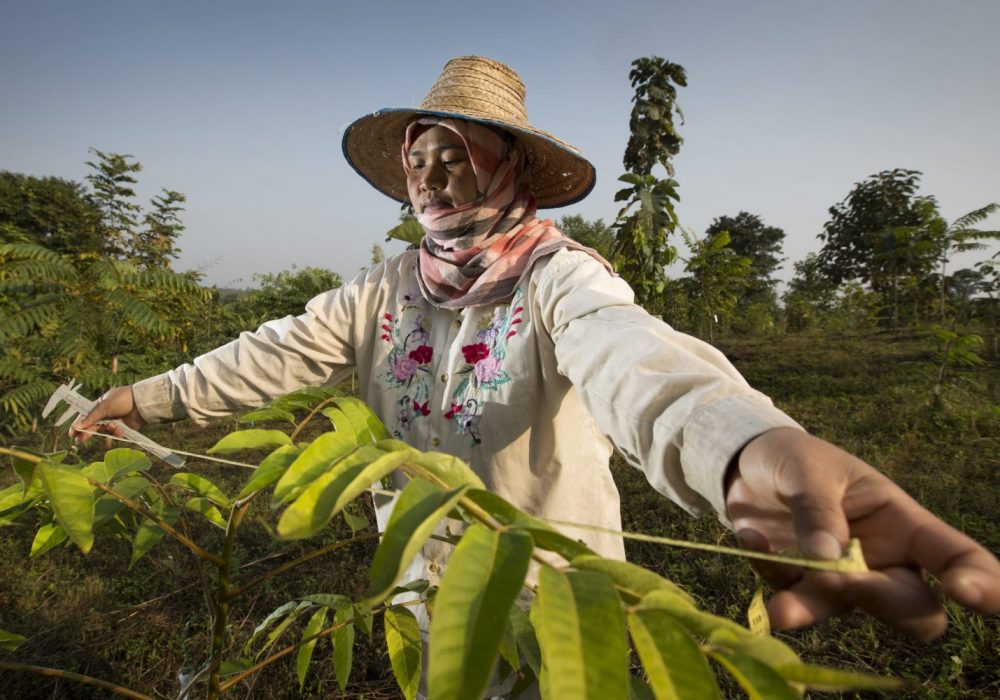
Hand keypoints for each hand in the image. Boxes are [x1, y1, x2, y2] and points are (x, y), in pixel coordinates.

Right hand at [69, 386, 144, 442]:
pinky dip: (116, 432)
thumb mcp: (103, 407)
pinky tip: (120, 428)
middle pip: (93, 425)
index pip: (85, 416)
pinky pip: (115, 433)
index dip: (78, 425)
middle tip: (80, 441)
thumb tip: (75, 427)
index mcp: (99, 405)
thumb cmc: (122, 399)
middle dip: (87, 432)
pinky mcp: (123, 427)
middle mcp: (106, 413)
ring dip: (105, 430)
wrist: (142, 403)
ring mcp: (115, 420)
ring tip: (112, 426)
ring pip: (104, 430)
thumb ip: (90, 418)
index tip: (72, 434)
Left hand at [725, 427, 999, 639]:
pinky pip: (789, 594)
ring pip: (844, 610)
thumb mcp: (809, 469)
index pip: (956, 556)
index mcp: (903, 523)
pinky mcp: (799, 587)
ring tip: (781, 608)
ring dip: (812, 606)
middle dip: (881, 602)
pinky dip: (767, 570)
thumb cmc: (797, 461)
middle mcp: (882, 560)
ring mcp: (841, 580)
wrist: (748, 466)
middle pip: (913, 609)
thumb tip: (829, 558)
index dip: (980, 582)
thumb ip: (818, 509)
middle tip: (842, 583)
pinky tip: (748, 535)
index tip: (967, 592)